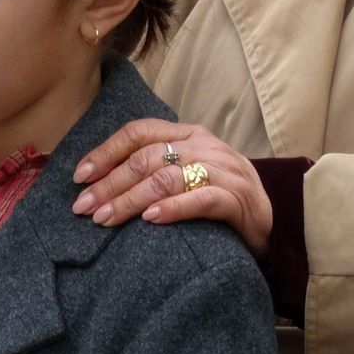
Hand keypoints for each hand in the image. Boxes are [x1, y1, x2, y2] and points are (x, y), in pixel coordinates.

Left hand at [71, 119, 273, 257]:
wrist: (273, 221)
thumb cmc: (220, 198)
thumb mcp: (188, 173)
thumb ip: (156, 168)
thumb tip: (99, 183)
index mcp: (189, 135)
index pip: (140, 132)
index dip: (106, 151)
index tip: (79, 176)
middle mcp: (205, 146)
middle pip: (147, 158)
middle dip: (110, 182)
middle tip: (83, 207)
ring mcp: (223, 171)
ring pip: (168, 178)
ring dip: (131, 199)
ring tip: (106, 219)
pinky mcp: (238, 199)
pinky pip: (201, 199)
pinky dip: (173, 208)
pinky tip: (150, 219)